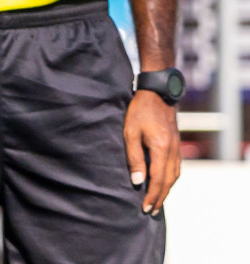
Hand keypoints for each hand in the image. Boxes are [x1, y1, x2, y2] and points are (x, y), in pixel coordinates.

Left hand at [124, 90, 180, 214]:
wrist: (157, 94)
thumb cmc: (139, 112)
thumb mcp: (130, 133)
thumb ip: (134, 157)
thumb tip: (137, 181)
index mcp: (161, 150)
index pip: (158, 180)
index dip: (152, 195)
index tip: (145, 208)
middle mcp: (172, 152)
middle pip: (168, 182)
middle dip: (160, 198)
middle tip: (151, 211)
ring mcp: (176, 149)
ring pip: (174, 176)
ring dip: (166, 190)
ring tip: (157, 202)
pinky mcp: (175, 145)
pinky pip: (175, 168)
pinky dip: (170, 180)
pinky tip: (164, 183)